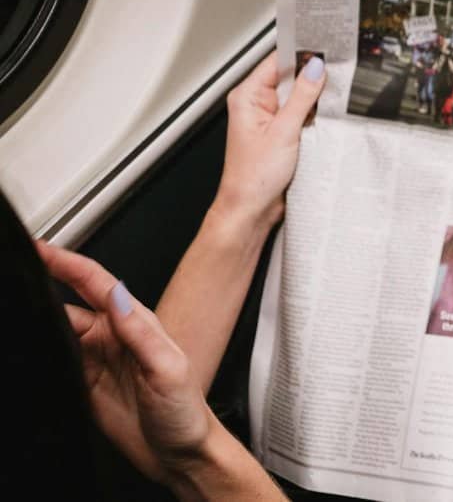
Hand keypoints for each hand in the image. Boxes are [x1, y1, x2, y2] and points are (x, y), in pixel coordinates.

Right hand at [37, 242, 216, 482]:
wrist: (179, 453)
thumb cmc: (185, 412)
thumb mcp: (168, 369)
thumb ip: (141, 333)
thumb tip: (118, 297)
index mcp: (136, 323)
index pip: (97, 284)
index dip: (68, 264)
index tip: (41, 249)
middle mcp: (114, 337)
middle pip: (68, 304)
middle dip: (41, 286)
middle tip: (14, 273)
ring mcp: (96, 360)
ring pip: (57, 330)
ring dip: (36, 319)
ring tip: (12, 308)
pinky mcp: (83, 384)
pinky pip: (54, 360)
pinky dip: (39, 350)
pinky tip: (27, 345)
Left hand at [214, 51, 325, 231]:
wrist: (251, 209)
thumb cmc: (253, 176)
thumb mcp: (284, 131)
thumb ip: (302, 97)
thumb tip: (315, 69)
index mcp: (247, 96)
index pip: (277, 62)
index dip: (301, 54)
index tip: (324, 50)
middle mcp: (257, 105)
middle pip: (290, 79)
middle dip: (312, 80)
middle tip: (334, 79)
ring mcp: (270, 120)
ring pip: (299, 98)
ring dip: (314, 101)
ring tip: (328, 106)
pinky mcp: (282, 134)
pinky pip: (302, 116)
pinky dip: (314, 118)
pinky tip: (323, 122)